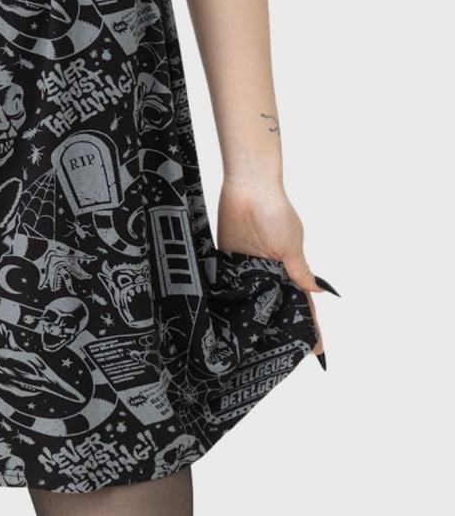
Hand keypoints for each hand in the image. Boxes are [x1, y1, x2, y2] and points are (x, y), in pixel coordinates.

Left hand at [216, 176, 331, 363]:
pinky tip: (230, 321)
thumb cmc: (275, 212)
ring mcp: (248, 266)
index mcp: (289, 267)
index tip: (315, 351)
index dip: (308, 325)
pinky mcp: (228, 260)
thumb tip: (316, 292)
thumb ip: (299, 272)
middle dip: (279, 327)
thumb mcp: (291, 245)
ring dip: (255, 317)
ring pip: (253, 299)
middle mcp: (269, 269)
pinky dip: (232, 300)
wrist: (247, 187)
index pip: (301, 302)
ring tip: (255, 347)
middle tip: (279, 356)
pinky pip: (231, 285)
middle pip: (276, 305)